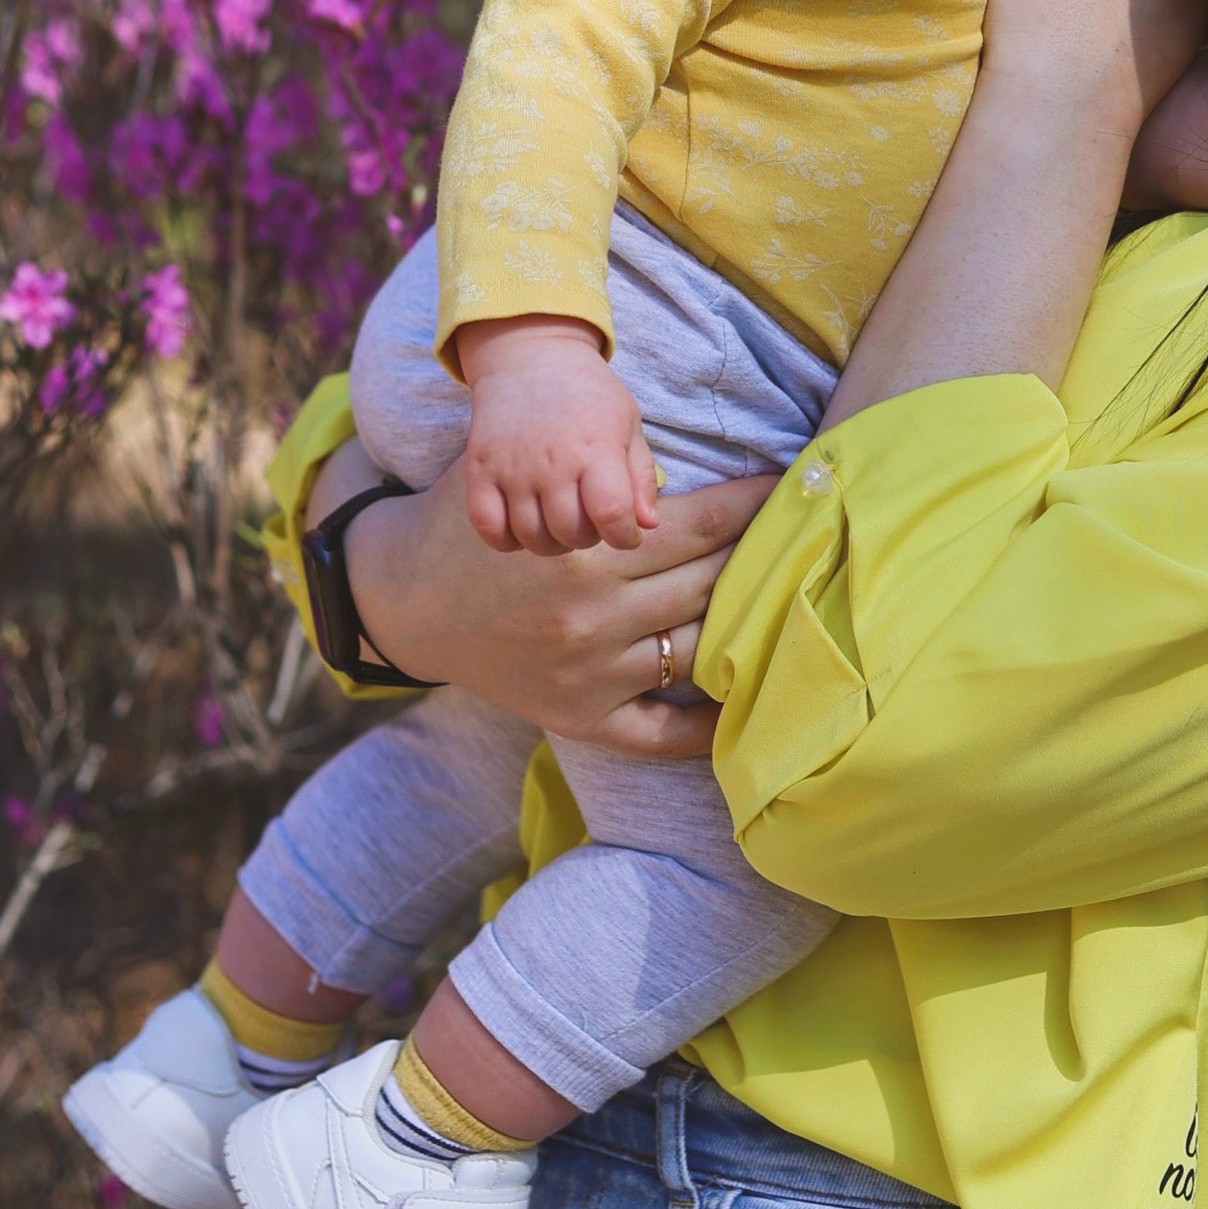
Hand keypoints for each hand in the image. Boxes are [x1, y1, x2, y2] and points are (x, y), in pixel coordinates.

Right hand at [339, 459, 779, 753]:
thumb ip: (604, 480)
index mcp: (585, 553)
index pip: (702, 525)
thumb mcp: (531, 483)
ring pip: (699, 645)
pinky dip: (708, 727)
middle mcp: (592, 618)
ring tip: (785, 596)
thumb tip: (690, 474)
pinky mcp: (581, 718)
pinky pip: (661, 734)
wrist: (406, 599)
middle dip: (759, 554)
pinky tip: (746, 700)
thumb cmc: (478, 527)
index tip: (792, 488)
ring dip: (744, 620)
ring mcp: (589, 675)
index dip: (755, 505)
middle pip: (709, 582)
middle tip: (801, 535)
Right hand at [457, 313, 658, 555]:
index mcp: (597, 447)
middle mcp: (553, 461)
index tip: (625, 532)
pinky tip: (521, 524)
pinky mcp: (479, 470)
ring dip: (551, 541)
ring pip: (532, 537)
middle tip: (589, 518)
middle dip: (589, 537)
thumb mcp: (628, 423)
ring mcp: (512, 468)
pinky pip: (489, 528)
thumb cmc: (588, 393)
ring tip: (558, 520)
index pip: (613, 515)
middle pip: (572, 533)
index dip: (625, 536)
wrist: (529, 357)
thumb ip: (640, 476)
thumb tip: (647, 525)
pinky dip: (506, 539)